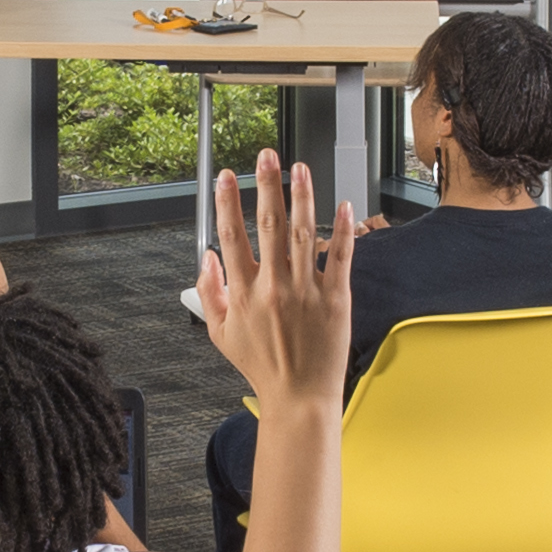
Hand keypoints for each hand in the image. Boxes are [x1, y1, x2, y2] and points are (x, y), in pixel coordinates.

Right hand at [196, 150, 356, 418]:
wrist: (300, 397)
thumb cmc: (262, 367)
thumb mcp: (220, 334)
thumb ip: (210, 293)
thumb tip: (208, 257)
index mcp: (244, 295)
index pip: (232, 237)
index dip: (226, 202)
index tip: (225, 177)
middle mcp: (275, 288)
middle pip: (269, 226)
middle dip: (267, 186)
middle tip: (267, 155)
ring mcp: (307, 292)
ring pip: (305, 234)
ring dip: (302, 197)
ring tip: (300, 169)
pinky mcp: (336, 299)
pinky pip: (341, 258)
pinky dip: (344, 231)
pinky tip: (343, 206)